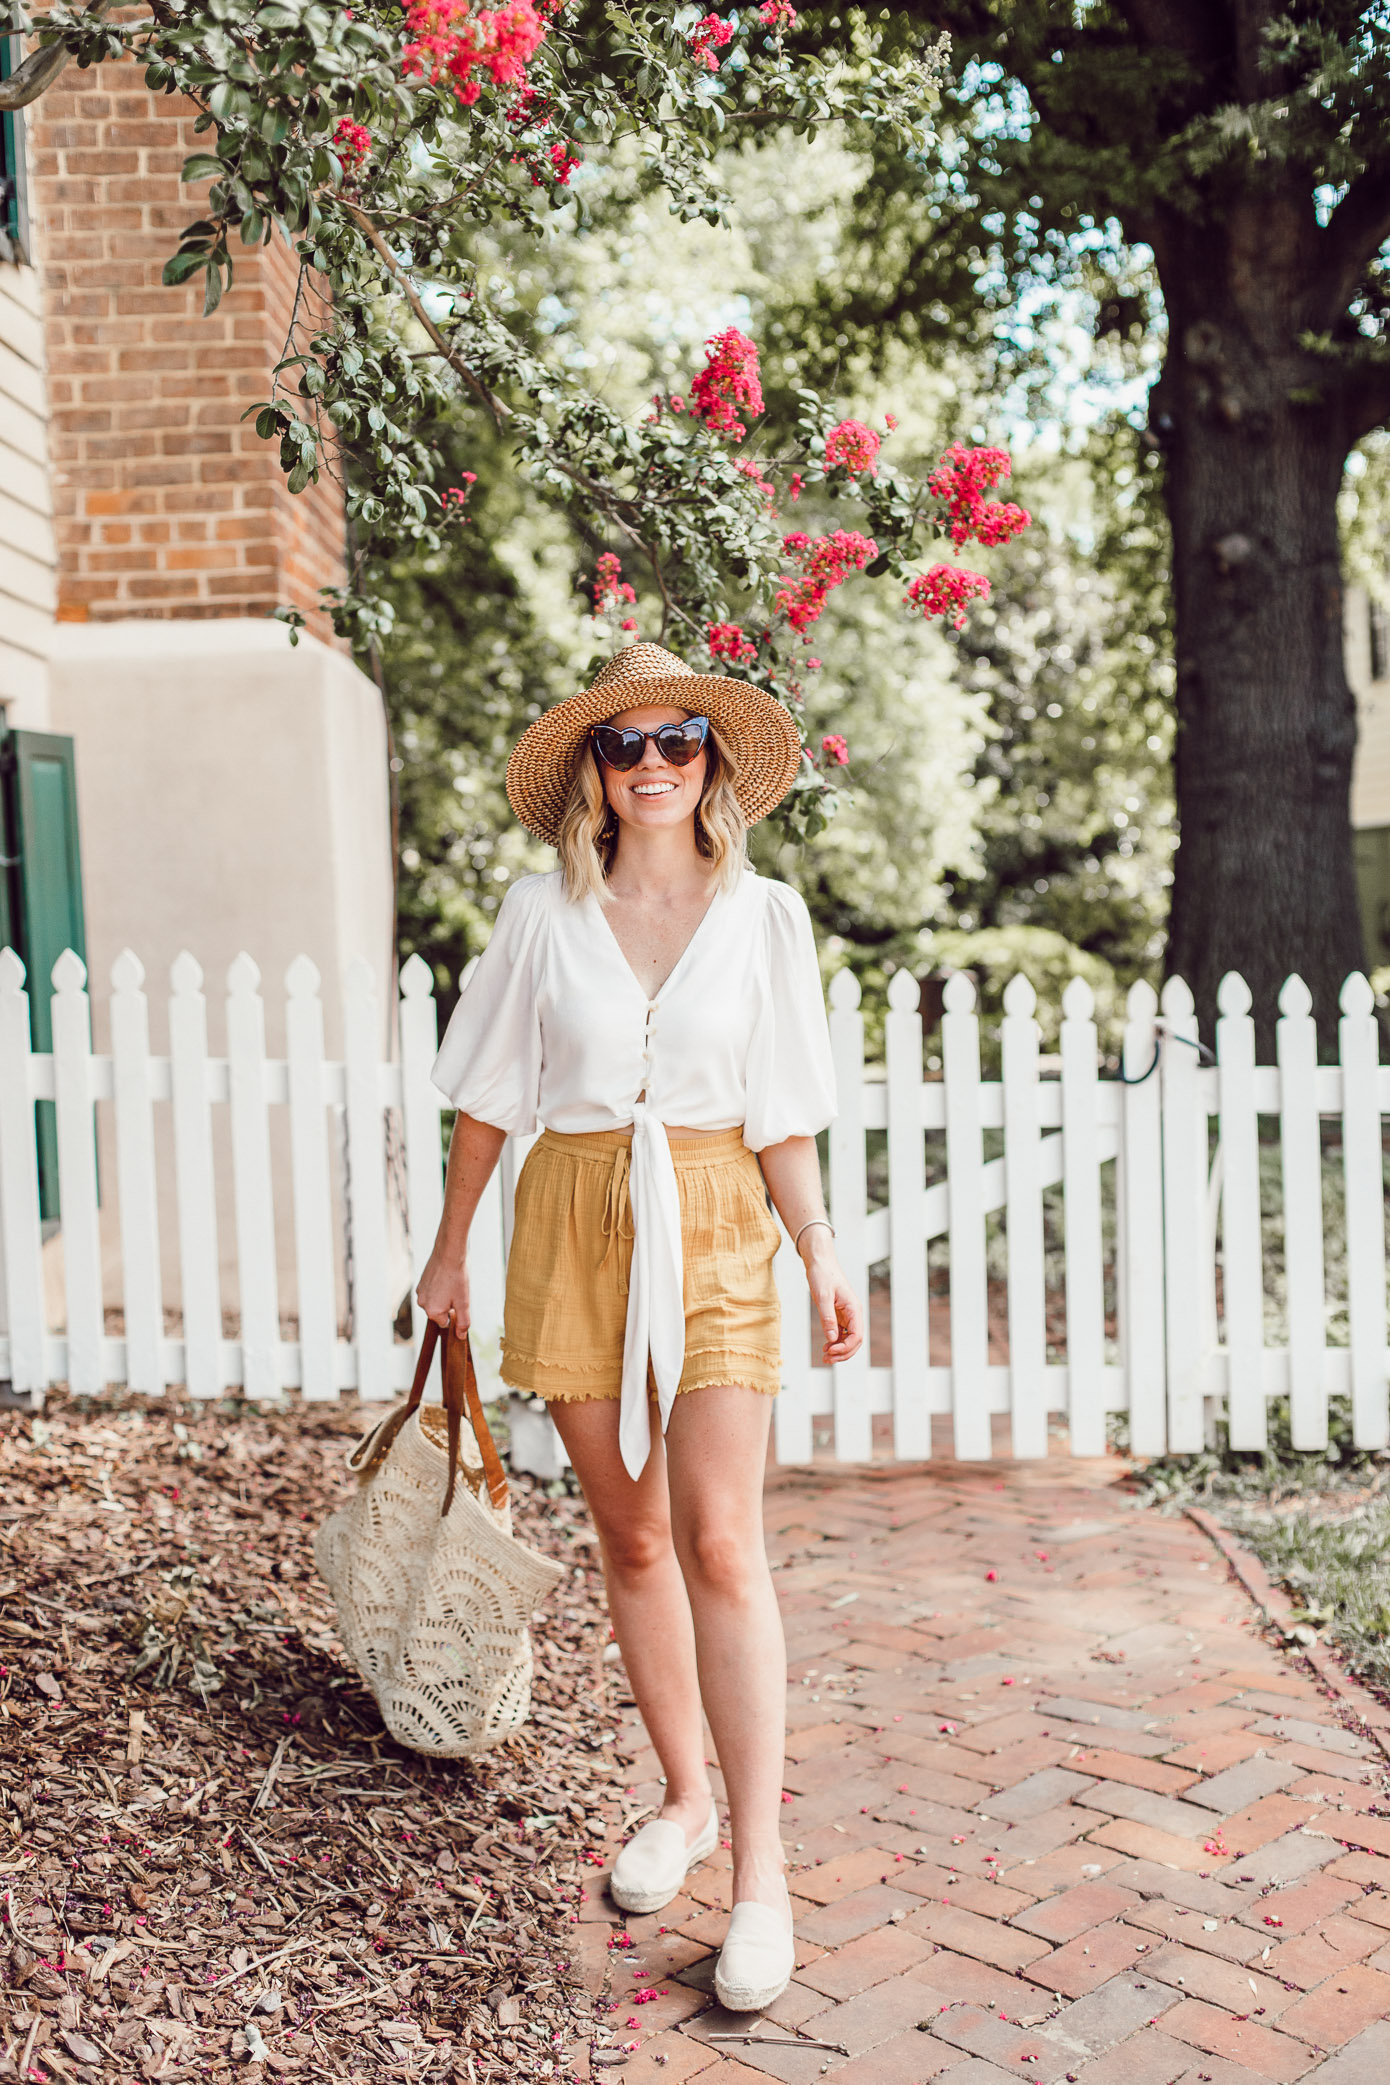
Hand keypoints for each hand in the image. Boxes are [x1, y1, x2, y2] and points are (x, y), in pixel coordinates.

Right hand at [416, 1250, 469, 1337]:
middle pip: (438, 1313)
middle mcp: (422, 1304)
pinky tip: (445, 1279)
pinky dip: (438, 1288)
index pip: (445, 1323)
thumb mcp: (464, 1303)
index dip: (454, 1313)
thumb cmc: (457, 1279)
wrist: (448, 1254)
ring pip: (435, 1302)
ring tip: (451, 1284)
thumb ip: (463, 1322)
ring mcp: (420, 1293)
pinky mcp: (420, 1283)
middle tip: (456, 1291)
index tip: (458, 1301)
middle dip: (448, 1305)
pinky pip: (430, 1292)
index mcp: (432, 1312)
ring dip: (443, 1297)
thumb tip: (460, 1337)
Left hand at [799, 1233, 862, 1364]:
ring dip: (839, 1350)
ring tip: (825, 1357)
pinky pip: (841, 1333)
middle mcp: (853, 1313)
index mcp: (854, 1308)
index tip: (830, 1351)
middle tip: (826, 1359)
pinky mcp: (839, 1314)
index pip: (857, 1336)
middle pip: (855, 1341)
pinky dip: (835, 1342)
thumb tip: (832, 1339)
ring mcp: (847, 1315)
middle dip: (843, 1353)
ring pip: (849, 1339)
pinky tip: (826, 1347)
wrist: (820, 1262)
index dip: (846, 1348)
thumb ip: (827, 1318)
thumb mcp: (822, 1297)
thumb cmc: (822, 1275)